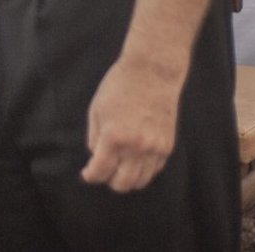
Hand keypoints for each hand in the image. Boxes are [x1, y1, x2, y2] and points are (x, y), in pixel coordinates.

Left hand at [80, 55, 183, 191]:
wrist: (152, 72)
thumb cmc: (119, 86)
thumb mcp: (96, 109)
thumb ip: (94, 137)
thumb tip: (96, 157)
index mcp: (114, 137)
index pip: (100, 171)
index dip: (91, 176)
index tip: (87, 174)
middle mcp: (136, 147)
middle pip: (122, 183)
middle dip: (109, 181)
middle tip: (103, 171)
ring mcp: (155, 148)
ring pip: (140, 181)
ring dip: (127, 179)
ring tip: (119, 167)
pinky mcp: (167, 146)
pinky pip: (154, 170)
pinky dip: (143, 170)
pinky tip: (135, 158)